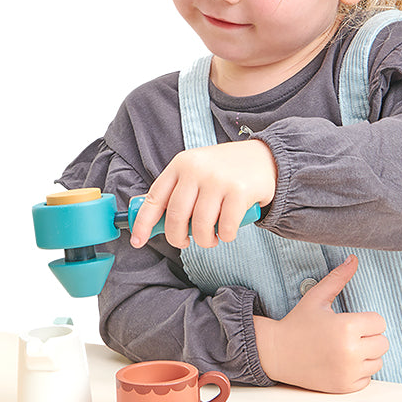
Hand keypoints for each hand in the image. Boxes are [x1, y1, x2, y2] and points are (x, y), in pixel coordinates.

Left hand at [130, 140, 276, 249]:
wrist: (265, 158)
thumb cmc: (224, 171)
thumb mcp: (195, 171)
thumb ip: (174, 191)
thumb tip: (143, 216)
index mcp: (181, 164)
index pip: (154, 197)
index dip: (143, 223)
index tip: (137, 241)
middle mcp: (197, 169)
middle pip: (175, 216)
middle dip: (177, 238)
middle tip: (185, 242)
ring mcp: (218, 180)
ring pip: (200, 226)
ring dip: (205, 241)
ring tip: (211, 238)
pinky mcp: (240, 191)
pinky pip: (225, 228)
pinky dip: (226, 236)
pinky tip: (228, 230)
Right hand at [253, 256, 387, 392]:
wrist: (276, 353)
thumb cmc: (298, 323)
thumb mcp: (316, 298)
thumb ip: (338, 278)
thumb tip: (354, 258)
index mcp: (346, 327)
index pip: (379, 322)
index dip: (366, 320)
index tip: (350, 321)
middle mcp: (350, 351)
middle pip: (383, 343)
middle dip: (368, 337)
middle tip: (347, 335)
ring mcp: (348, 372)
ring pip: (377, 361)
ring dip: (365, 355)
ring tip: (344, 348)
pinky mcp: (344, 387)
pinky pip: (367, 378)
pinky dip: (358, 372)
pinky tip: (340, 363)